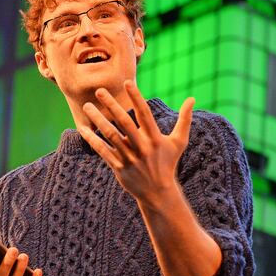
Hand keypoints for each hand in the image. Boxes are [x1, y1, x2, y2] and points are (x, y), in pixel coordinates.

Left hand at [79, 80, 192, 208]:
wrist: (158, 192)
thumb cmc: (168, 163)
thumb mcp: (179, 142)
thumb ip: (184, 120)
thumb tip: (192, 99)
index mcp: (155, 138)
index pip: (144, 114)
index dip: (136, 97)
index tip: (127, 82)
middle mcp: (141, 147)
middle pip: (124, 122)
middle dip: (112, 105)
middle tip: (99, 90)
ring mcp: (129, 157)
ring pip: (110, 135)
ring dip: (98, 120)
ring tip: (87, 106)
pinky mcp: (118, 167)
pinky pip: (103, 151)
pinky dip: (92, 140)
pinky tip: (82, 128)